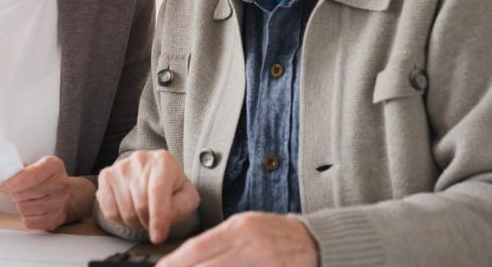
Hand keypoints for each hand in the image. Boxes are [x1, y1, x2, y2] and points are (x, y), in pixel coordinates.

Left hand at [0, 155, 93, 230]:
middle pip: (24, 193)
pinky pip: (29, 222)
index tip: (4, 186)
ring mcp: (60, 202)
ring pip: (24, 208)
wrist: (68, 195)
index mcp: (54, 166)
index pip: (30, 176)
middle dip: (15, 194)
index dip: (13, 183)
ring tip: (26, 200)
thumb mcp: (36, 166)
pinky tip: (32, 210)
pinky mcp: (56, 219)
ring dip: (20, 205)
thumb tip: (5, 179)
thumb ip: (21, 170)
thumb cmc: (46, 179)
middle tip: (16, 192)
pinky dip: (26, 217)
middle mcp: (61, 183)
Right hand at [96, 150, 199, 243]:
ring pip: (125, 211)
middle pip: (141, 205)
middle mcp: (140, 160)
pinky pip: (109, 211)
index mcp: (163, 161)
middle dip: (149, 222)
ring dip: (135, 222)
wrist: (152, 173)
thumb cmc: (171, 187)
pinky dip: (120, 220)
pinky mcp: (105, 176)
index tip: (158, 237)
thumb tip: (163, 220)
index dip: (158, 217)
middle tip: (154, 221)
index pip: (157, 190)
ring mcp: (120, 167)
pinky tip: (129, 211)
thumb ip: (181, 207)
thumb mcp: (187, 197)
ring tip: (142, 214)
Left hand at [158, 212, 318, 266]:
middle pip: (207, 265)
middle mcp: (250, 245)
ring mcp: (264, 262)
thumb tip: (189, 256)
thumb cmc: (276, 234)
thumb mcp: (246, 228)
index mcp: (239, 228)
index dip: (176, 262)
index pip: (198, 247)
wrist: (315, 242)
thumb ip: (219, 241)